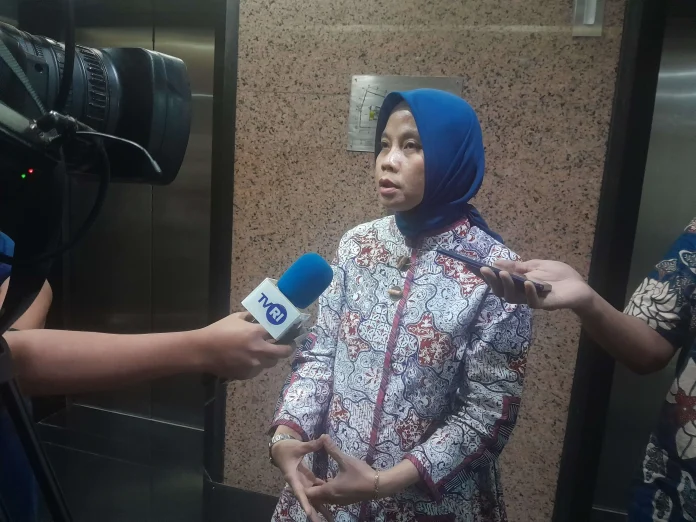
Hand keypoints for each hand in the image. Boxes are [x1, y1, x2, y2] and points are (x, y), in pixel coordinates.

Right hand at [194, 312, 293, 379]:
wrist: (202, 351)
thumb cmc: (218, 331)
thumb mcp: (235, 318)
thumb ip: (250, 317)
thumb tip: (260, 316)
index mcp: (256, 333)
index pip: (279, 332)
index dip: (286, 331)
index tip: (289, 332)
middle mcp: (259, 350)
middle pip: (283, 352)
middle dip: (288, 348)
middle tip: (287, 345)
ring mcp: (253, 364)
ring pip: (271, 362)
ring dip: (271, 357)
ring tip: (266, 352)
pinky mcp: (246, 374)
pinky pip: (258, 370)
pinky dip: (258, 365)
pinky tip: (250, 360)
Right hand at [272, 436, 332, 521]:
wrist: (280, 449)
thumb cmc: (287, 448)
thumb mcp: (298, 447)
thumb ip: (311, 446)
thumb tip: (323, 440)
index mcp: (292, 477)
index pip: (299, 491)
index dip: (304, 501)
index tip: (309, 513)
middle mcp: (298, 483)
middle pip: (306, 499)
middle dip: (313, 512)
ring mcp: (303, 483)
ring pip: (312, 497)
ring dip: (320, 507)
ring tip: (329, 519)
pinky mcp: (307, 480)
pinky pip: (316, 490)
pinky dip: (323, 496)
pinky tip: (332, 502)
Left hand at [306, 435, 375, 506]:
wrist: (378, 486)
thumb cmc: (360, 474)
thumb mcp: (345, 460)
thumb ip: (332, 449)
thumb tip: (323, 436)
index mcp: (329, 491)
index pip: (308, 493)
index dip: (302, 485)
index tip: (299, 475)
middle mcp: (332, 499)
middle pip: (314, 497)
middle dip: (309, 487)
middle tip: (305, 475)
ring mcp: (339, 501)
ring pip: (323, 498)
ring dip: (318, 489)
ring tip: (314, 477)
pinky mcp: (345, 500)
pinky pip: (331, 497)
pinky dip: (326, 490)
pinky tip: (330, 480)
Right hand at [480, 259, 594, 311]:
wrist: (579, 287)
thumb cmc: (559, 276)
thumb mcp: (536, 265)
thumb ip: (518, 266)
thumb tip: (497, 261)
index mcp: (519, 284)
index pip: (499, 282)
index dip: (488, 277)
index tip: (479, 267)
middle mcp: (521, 293)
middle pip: (502, 291)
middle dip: (493, 281)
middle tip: (486, 270)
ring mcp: (531, 300)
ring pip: (514, 297)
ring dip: (507, 286)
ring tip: (503, 274)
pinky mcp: (544, 305)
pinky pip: (533, 301)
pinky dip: (529, 293)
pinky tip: (527, 282)